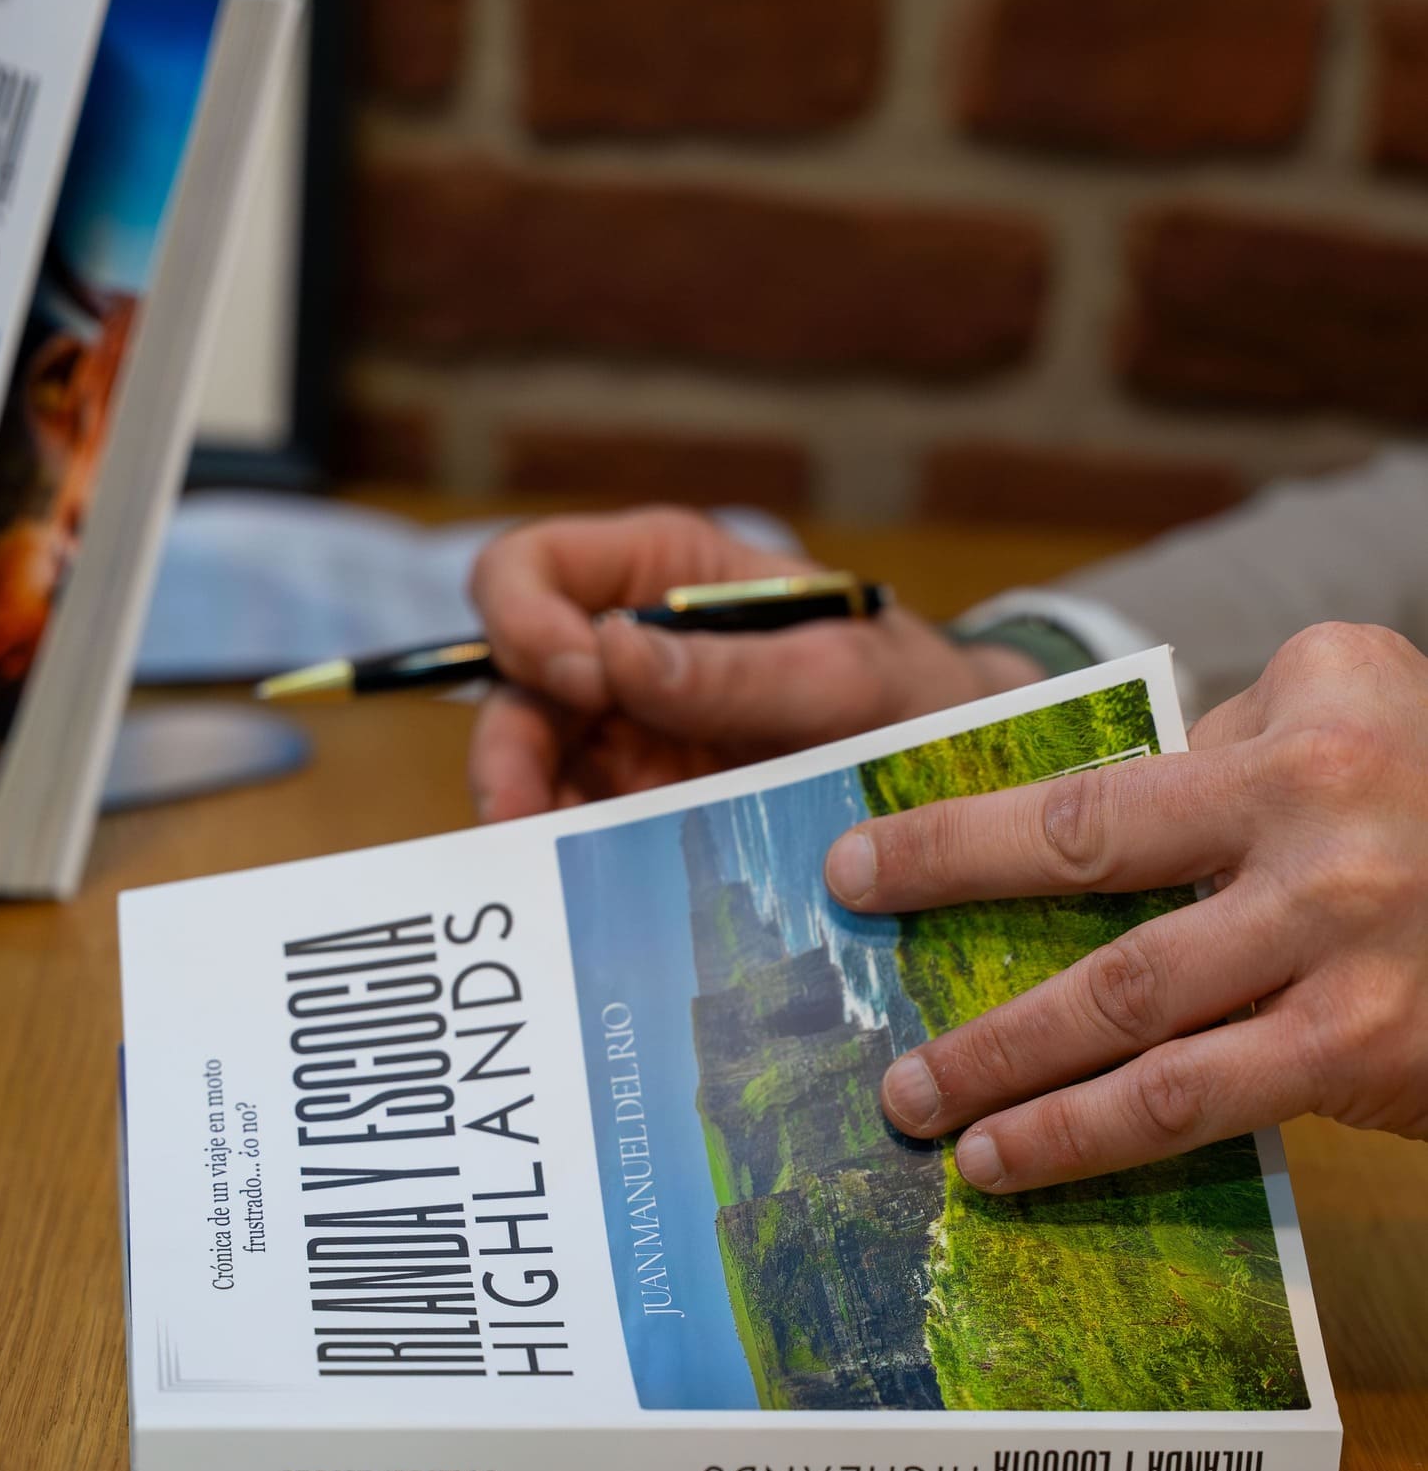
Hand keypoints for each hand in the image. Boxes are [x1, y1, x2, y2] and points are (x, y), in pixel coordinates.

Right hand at [466, 505, 1034, 819]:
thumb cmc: (909, 692)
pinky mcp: (649, 813)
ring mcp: (631, 739)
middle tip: (519, 813)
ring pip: (537, 772)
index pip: (531, 569)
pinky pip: (587, 835)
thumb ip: (730, 670)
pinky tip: (587, 901)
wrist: (962, 781)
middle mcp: (625, 655)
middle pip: (514, 688)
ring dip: (531, 821)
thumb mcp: (838, 675)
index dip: (526, 619)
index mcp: (657, 577)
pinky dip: (575, 866)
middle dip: (509, 750)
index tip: (578, 678)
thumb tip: (611, 651)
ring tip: (546, 869)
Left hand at [824, 623, 1427, 1189]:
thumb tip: (1076, 832)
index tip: (860, 857)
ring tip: (914, 1100)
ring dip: (1001, 1056)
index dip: (958, 824)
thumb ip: (1230, 754)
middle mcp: (1320, 807)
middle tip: (852, 941)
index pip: (1097, 776)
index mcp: (1306, 717)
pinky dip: (1085, 1134)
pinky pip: (1191, 1099)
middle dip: (946, 888)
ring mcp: (1341, 932)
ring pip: (1124, 999)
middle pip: (1089, 856)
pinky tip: (1010, 1162)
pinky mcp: (1359, 1046)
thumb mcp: (1363, 727)